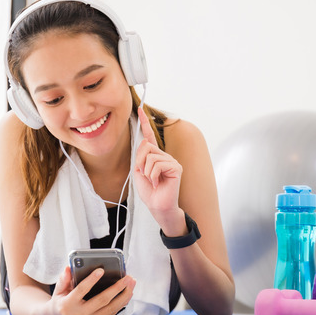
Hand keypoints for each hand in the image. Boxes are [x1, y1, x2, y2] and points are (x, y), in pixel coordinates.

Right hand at [50, 266, 135, 314]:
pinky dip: (121, 303)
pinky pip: (111, 314)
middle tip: (127, 278)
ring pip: (110, 309)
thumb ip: (64, 279)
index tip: (101, 270)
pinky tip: (127, 293)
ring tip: (131, 284)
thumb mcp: (59, 289)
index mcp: (67, 305)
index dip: (91, 280)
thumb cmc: (61, 301)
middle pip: (102, 301)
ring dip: (124, 295)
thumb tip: (69, 268)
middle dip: (117, 288)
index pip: (81, 290)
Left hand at [134, 108, 184, 227]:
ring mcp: (172, 161)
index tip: (139, 108)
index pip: (149, 136)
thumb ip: (141, 156)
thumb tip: (146, 142)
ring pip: (150, 156)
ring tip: (153, 181)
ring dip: (147, 171)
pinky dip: (153, 176)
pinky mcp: (176, 167)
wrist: (157, 206)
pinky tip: (158, 183)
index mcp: (155, 156)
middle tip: (145, 176)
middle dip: (140, 162)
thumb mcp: (139, 171)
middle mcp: (165, 156)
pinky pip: (157, 165)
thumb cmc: (149, 191)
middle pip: (146, 147)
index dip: (144, 122)